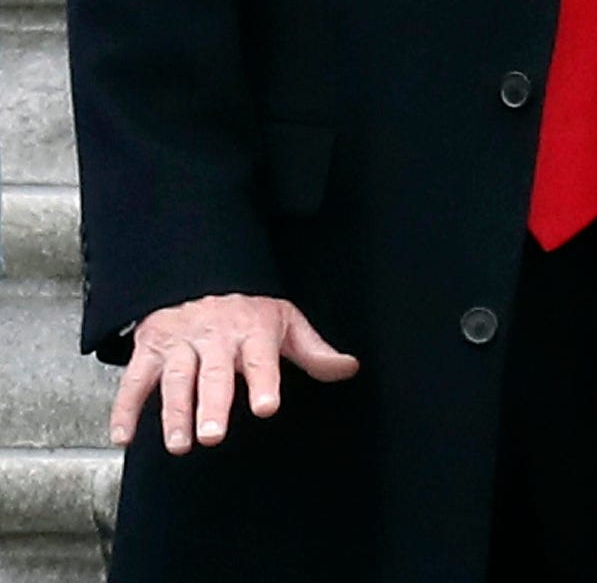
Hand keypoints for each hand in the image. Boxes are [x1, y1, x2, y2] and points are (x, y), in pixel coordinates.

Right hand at [110, 294, 359, 453]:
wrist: (201, 274)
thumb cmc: (250, 310)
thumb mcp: (286, 322)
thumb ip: (314, 351)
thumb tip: (350, 368)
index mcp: (253, 330)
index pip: (261, 358)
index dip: (263, 381)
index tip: (266, 406)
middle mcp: (216, 336)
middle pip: (213, 373)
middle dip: (212, 404)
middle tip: (212, 437)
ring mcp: (181, 342)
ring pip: (175, 379)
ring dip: (174, 412)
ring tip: (179, 445)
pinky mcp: (150, 348)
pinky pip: (135, 379)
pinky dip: (125, 408)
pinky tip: (123, 437)